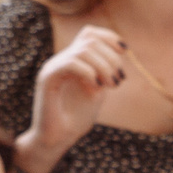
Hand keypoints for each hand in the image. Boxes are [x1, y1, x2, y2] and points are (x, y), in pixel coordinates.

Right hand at [21, 24, 126, 172]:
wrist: (56, 139)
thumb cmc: (76, 118)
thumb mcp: (98, 91)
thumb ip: (105, 72)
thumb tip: (119, 55)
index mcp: (73, 61)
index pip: (90, 33)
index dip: (110, 37)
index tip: (125, 51)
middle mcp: (61, 60)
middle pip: (90, 39)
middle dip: (112, 58)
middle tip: (118, 82)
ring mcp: (52, 67)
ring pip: (83, 50)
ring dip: (104, 67)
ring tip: (111, 86)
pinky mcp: (47, 79)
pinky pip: (70, 63)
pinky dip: (89, 72)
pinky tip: (96, 86)